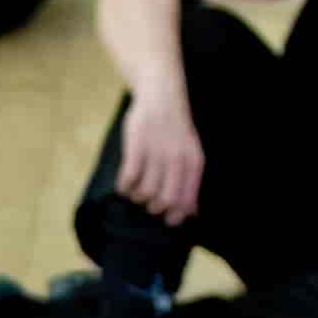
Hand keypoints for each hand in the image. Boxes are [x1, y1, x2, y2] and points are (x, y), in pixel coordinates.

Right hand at [110, 86, 203, 221]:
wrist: (161, 97)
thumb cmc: (175, 130)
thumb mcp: (191, 153)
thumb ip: (190, 181)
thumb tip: (191, 212)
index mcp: (193, 163)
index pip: (186, 200)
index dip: (176, 215)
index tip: (168, 219)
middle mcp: (176, 160)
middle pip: (164, 201)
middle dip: (154, 208)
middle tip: (148, 202)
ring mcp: (156, 153)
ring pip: (145, 192)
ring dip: (137, 197)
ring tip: (135, 191)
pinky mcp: (136, 146)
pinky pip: (128, 178)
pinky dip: (124, 187)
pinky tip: (124, 184)